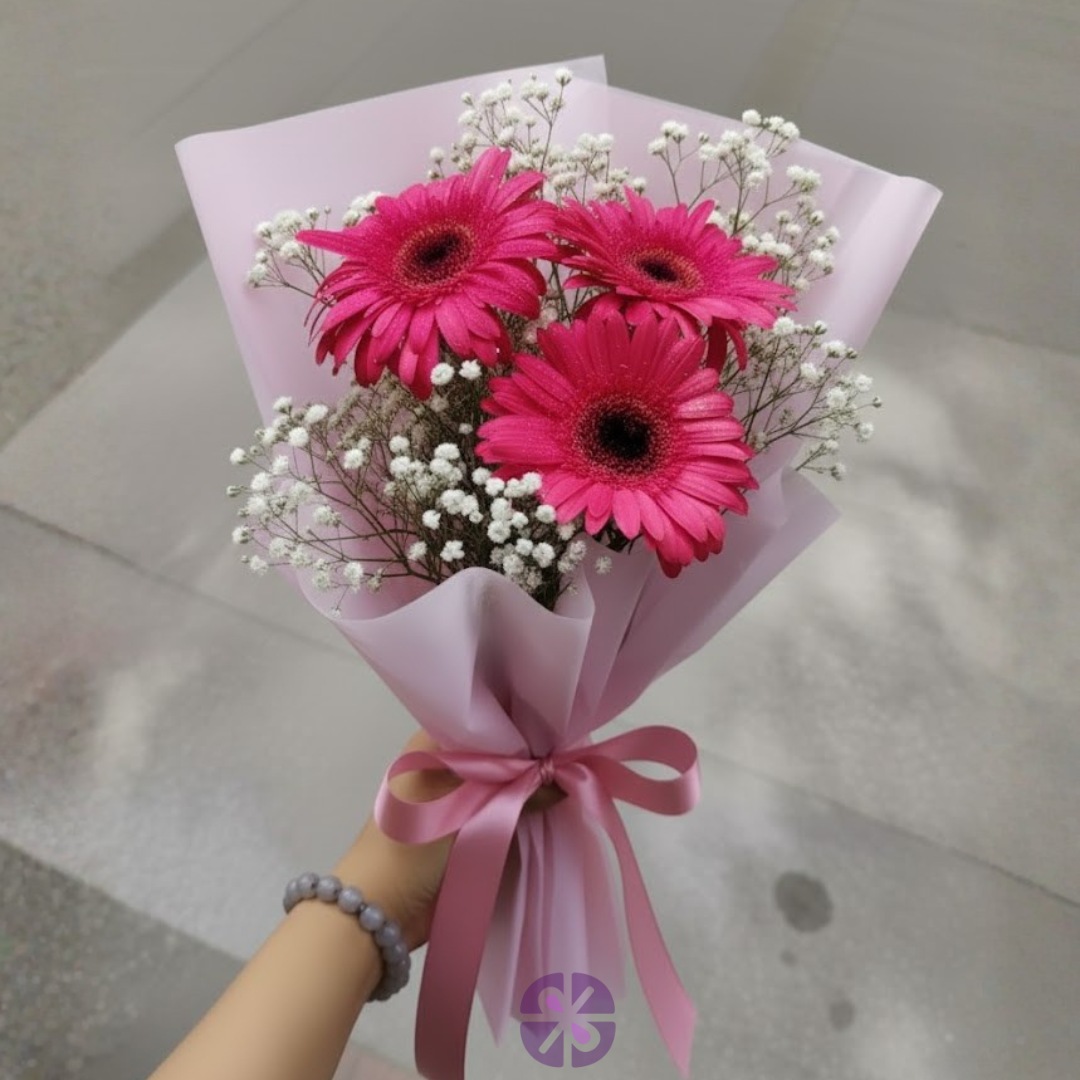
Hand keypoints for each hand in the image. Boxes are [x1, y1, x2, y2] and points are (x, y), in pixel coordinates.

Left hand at [333, 730, 562, 949]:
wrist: (378, 915)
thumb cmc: (411, 850)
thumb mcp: (464, 813)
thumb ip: (516, 792)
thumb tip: (564, 779)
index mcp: (432, 746)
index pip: (486, 721)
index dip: (523, 725)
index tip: (559, 730)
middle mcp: (443, 765)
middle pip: (497, 753)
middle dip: (531, 758)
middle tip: (572, 755)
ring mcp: (453, 800)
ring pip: (500, 784)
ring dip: (528, 787)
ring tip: (570, 778)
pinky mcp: (461, 830)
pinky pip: (497, 812)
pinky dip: (519, 812)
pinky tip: (551, 809)